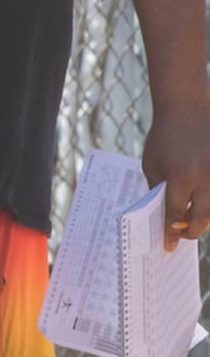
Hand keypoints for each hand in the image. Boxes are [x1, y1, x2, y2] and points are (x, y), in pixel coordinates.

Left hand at [143, 99, 209, 249]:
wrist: (187, 108)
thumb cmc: (164, 137)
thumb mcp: (152, 164)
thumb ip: (159, 189)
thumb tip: (166, 215)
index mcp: (179, 178)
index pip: (174, 215)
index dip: (171, 234)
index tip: (169, 247)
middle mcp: (204, 178)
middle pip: (201, 218)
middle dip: (191, 232)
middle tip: (183, 236)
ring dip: (205, 220)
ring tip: (194, 222)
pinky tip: (204, 205)